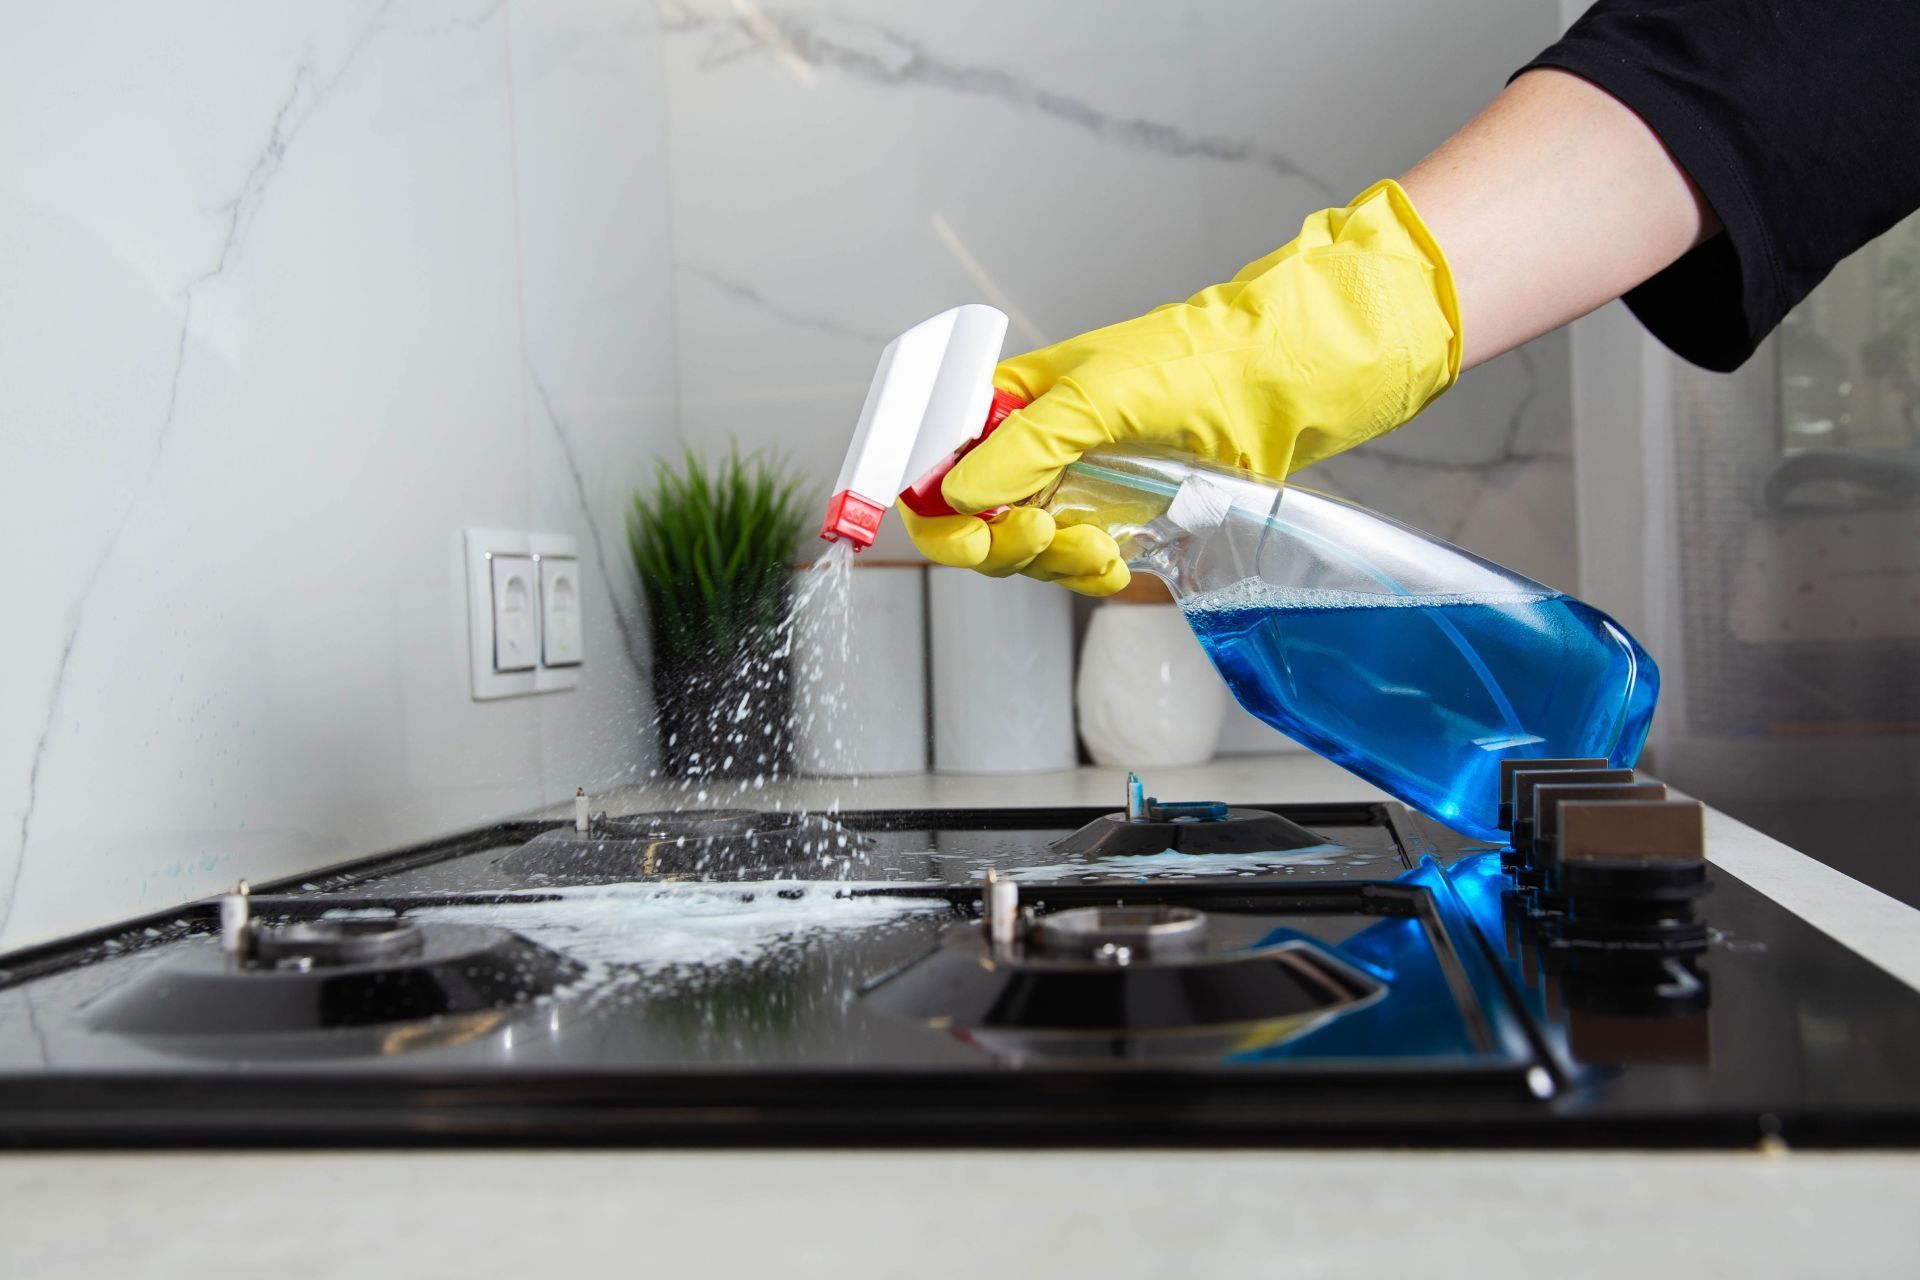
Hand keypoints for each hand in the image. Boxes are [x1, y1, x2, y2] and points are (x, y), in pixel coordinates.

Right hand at [901, 179, 1461, 595]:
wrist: (1275, 386)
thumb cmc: (1190, 363)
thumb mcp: (1095, 395)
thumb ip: (1022, 446)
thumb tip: (957, 494)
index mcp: (1009, 406)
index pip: (936, 468)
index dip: (934, 510)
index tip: (965, 533)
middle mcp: (1031, 450)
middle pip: (972, 527)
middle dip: (1002, 544)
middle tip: (1041, 533)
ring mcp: (1071, 488)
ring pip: (1023, 556)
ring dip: (1052, 562)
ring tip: (1099, 545)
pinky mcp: (1112, 520)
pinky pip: (1074, 569)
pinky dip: (1087, 576)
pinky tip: (1113, 563)